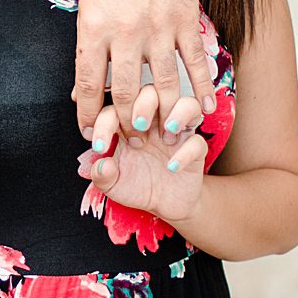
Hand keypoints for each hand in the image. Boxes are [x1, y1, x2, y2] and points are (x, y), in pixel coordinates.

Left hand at [74, 0, 213, 138]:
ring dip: (164, 115)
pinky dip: (202, 88)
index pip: (89, 85)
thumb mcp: (87, 9)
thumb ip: (88, 50)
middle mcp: (125, 32)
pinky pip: (196, 63)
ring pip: (164, 84)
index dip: (89, 115)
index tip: (90, 134)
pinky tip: (205, 108)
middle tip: (129, 140)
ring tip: (162, 135)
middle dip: (128, 124)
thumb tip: (80, 92)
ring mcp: (158, 28)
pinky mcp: (186, 22)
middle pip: (127, 92)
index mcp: (93, 30)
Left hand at [82, 95, 207, 224]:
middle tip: (138, 126)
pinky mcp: (195, 148)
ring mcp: (176, 133)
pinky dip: (186, 151)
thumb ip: (101, 174)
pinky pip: (197, 140)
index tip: (100, 147)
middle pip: (151, 92)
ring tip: (166, 132)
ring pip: (186, 103)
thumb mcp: (111, 184)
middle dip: (143, 104)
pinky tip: (172, 166)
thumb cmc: (134, 186)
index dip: (103, 123)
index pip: (113, 108)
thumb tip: (102, 163)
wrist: (163, 204)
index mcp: (125, 125)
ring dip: (177, 113)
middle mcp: (152, 122)